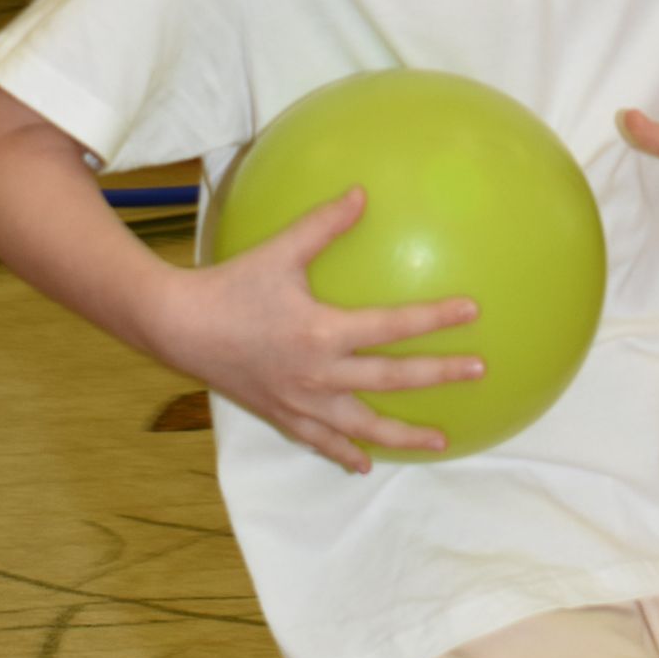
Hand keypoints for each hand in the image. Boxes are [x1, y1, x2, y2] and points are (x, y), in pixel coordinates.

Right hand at [171, 187, 484, 475]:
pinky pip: (322, 441)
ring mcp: (303, 401)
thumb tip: (362, 193)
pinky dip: (346, 453)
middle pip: (393, 379)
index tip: (472, 312)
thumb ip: (324, 225)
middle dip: (440, 375)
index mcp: (324, 332)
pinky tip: (364, 464)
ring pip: (365, 426)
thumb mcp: (280, 251)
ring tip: (441, 441)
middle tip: (479, 370)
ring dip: (405, 435)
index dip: (435, 319)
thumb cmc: (231, 285)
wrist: (179, 328)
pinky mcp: (283, 415)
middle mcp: (320, 374)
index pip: (393, 325)